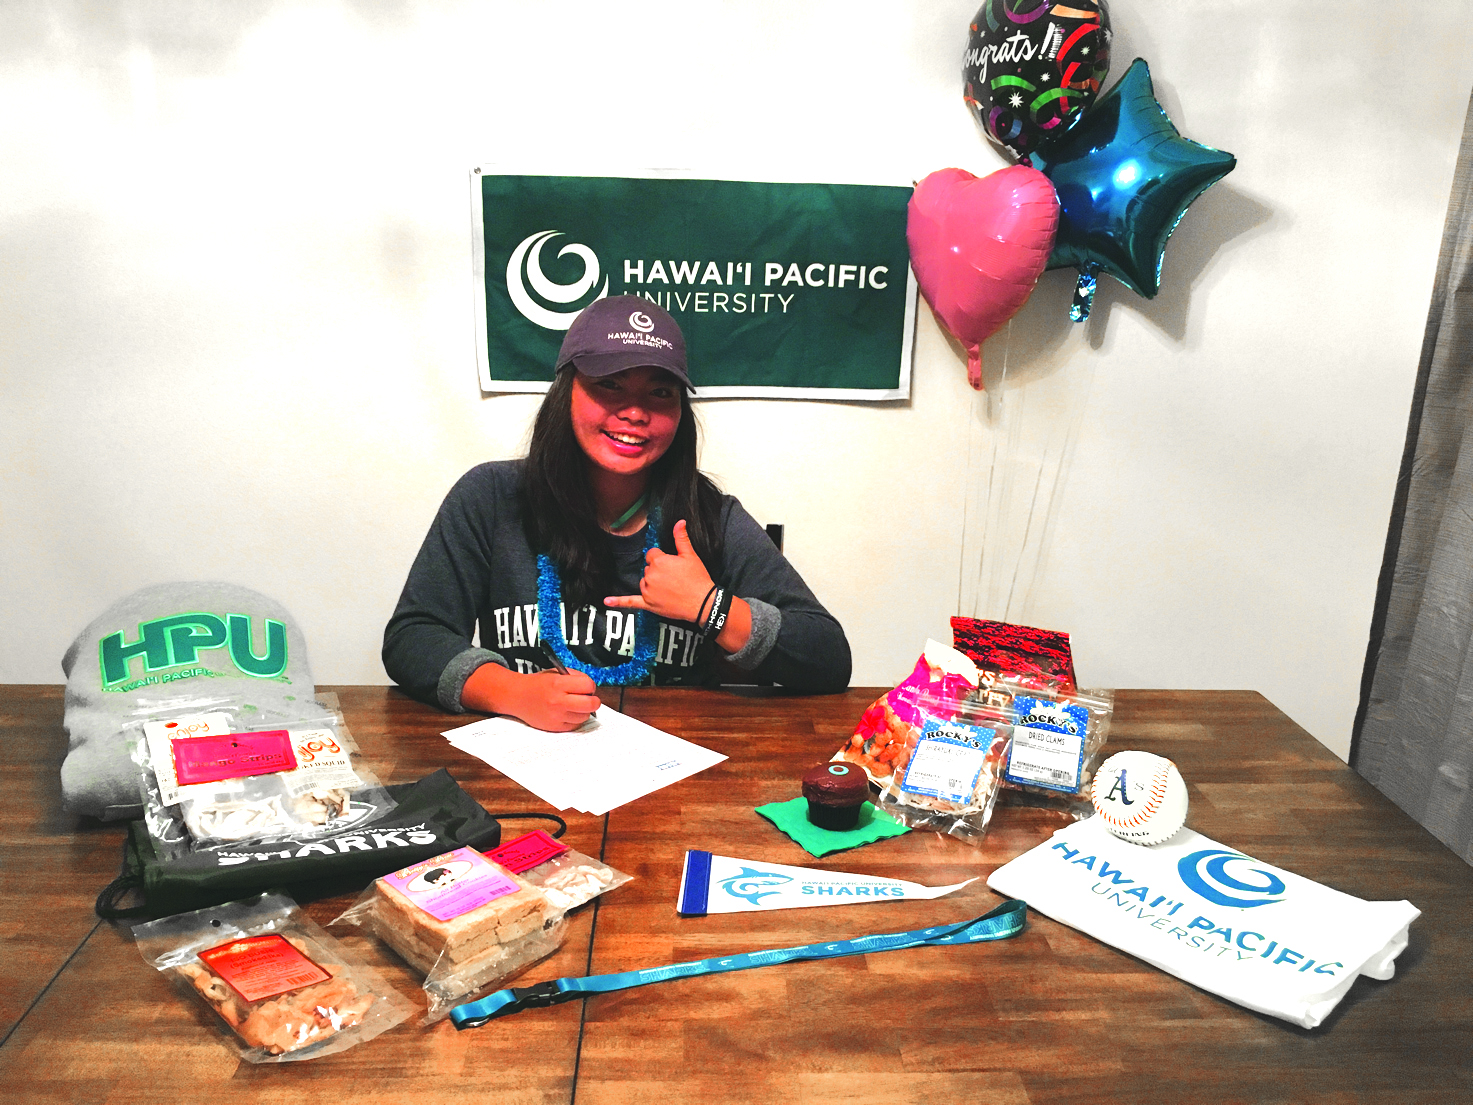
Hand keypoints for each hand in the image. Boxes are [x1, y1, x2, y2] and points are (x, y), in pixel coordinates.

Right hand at [462, 664, 598, 730]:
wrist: (518, 697)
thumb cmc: (539, 684)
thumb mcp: (556, 673)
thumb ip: (575, 677)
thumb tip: (591, 687)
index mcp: (558, 684)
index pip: (588, 685)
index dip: (590, 686)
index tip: (586, 687)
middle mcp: (558, 701)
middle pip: (591, 704)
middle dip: (593, 700)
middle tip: (588, 698)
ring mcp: (556, 716)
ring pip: (585, 716)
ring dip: (584, 711)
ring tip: (575, 705)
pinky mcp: (555, 727)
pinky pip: (575, 725)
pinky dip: (575, 719)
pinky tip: (568, 713)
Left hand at [604, 519, 712, 622]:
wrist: (703, 603)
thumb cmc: (697, 579)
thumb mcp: (691, 556)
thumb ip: (681, 538)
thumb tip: (679, 522)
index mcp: (659, 561)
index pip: (652, 555)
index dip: (662, 559)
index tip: (673, 565)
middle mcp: (650, 575)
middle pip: (648, 568)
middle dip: (659, 572)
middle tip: (675, 578)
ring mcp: (648, 590)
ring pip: (644, 582)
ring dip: (652, 584)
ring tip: (670, 589)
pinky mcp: (648, 604)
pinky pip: (630, 602)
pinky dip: (618, 602)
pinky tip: (607, 601)